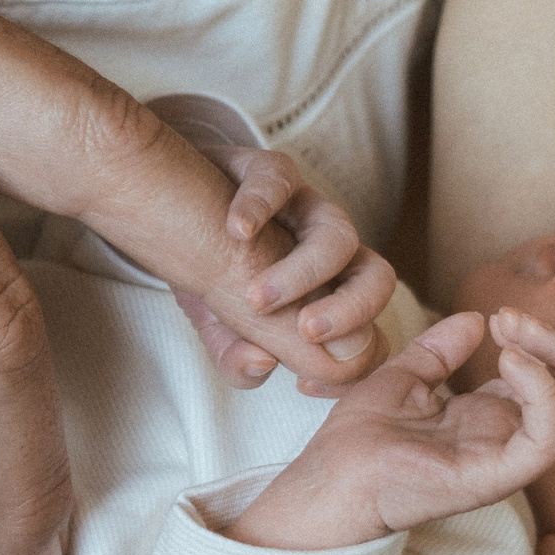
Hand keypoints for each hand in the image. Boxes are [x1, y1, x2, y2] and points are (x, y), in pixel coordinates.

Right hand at [173, 145, 396, 390]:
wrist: (177, 217)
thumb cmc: (214, 275)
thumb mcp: (220, 329)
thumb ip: (237, 359)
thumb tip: (262, 365)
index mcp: (330, 296)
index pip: (371, 333)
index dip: (353, 363)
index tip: (305, 384)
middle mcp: (329, 252)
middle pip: (377, 279)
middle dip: (350, 312)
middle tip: (305, 332)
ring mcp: (303, 209)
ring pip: (338, 234)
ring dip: (303, 272)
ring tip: (254, 298)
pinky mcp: (268, 171)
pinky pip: (279, 179)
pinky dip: (260, 206)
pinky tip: (236, 231)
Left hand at [226, 309, 554, 552]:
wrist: (328, 479)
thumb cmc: (356, 441)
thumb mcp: (400, 378)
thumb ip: (438, 351)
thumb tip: (475, 319)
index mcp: (486, 420)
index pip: (545, 381)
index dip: (536, 342)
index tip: (499, 316)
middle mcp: (503, 441)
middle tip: (513, 318)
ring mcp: (503, 462)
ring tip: (515, 336)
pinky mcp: (496, 478)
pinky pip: (549, 438)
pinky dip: (544, 393)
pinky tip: (509, 361)